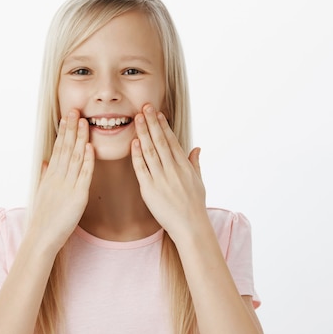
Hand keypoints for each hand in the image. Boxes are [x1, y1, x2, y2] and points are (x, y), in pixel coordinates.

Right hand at [29, 109, 93, 250]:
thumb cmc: (44, 217)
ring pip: (74, 157)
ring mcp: (67, 185)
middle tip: (75, 110)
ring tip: (84, 122)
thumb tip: (45, 162)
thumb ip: (45, 176)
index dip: (64, 131)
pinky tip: (90, 147)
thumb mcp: (42, 193)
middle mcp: (58, 177)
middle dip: (71, 128)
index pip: (58, 148)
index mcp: (50, 175)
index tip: (67, 116)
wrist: (42, 236)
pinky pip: (83, 175)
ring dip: (80, 138)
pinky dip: (87, 160)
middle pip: (65, 148)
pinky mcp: (78, 196)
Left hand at [131, 104, 206, 239]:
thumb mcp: (199, 182)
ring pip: (150, 151)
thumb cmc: (195, 205)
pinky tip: (134, 142)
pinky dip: (137, 155)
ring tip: (136, 118)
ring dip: (143, 133)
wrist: (190, 226)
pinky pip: (142, 169)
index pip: (171, 140)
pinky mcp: (150, 189)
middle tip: (145, 106)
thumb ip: (195, 163)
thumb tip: (197, 148)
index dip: (163, 125)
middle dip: (151, 122)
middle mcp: (172, 169)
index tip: (157, 113)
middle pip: (160, 141)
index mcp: (184, 166)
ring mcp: (161, 178)